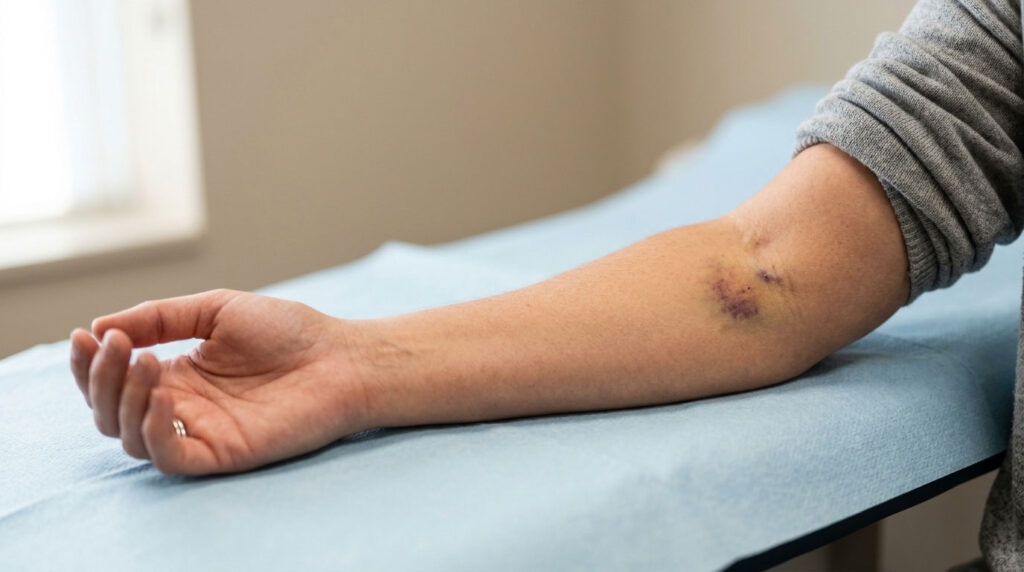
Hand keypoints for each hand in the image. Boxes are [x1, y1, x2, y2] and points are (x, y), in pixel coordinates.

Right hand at [70, 289, 369, 475]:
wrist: (340, 356)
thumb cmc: (289, 332)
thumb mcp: (215, 310)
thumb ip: (159, 318)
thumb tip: (99, 327)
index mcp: (177, 374)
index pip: (113, 380)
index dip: (90, 363)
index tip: (85, 335)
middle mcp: (182, 406)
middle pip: (111, 411)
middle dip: (99, 379)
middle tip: (117, 346)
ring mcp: (200, 432)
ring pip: (130, 438)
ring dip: (123, 401)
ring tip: (146, 362)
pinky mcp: (222, 453)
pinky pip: (170, 458)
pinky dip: (154, 432)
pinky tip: (163, 399)